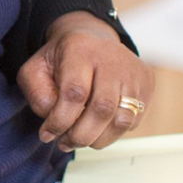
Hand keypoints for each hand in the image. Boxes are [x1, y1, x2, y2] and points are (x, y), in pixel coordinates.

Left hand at [17, 10, 154, 151]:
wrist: (91, 39)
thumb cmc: (60, 59)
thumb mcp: (35, 69)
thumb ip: (36, 93)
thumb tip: (51, 116)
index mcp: (80, 49)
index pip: (75, 92)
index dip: (61, 120)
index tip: (47, 134)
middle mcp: (112, 58)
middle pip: (102, 109)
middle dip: (81, 135)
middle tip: (65, 143)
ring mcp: (134, 71)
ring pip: (122, 119)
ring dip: (98, 139)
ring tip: (79, 140)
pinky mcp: (147, 84)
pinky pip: (133, 121)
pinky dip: (113, 133)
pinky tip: (96, 129)